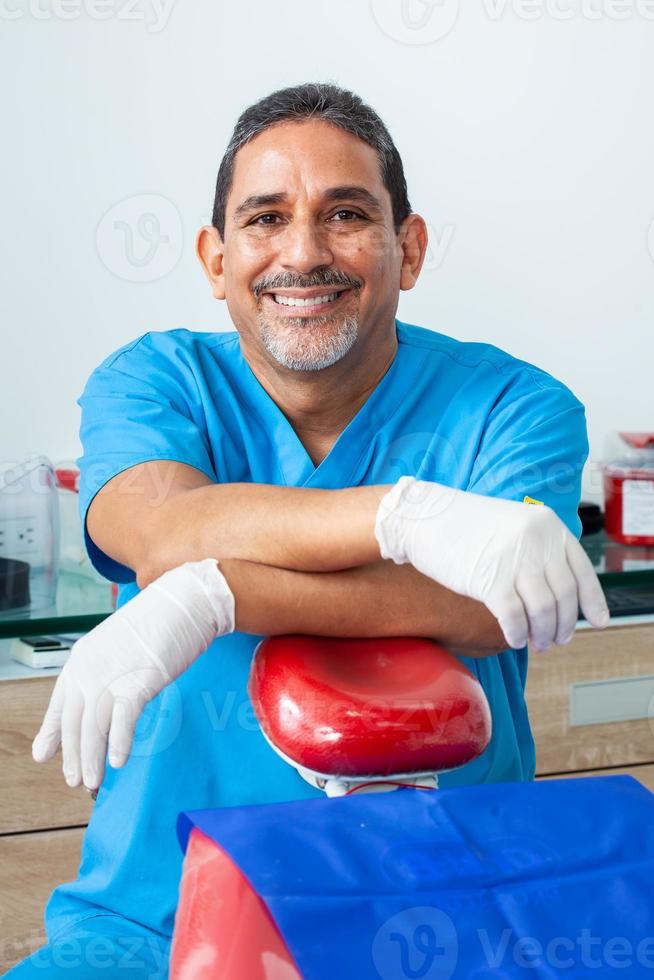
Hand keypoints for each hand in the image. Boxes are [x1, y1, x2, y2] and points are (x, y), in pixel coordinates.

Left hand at [31, 558, 234, 790]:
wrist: (182, 602)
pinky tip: (118, 762)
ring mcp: (111, 676)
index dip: (53, 733)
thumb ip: (105, 672)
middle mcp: (88, 669)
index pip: (60, 704)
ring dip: (91, 759)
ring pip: (94, 728)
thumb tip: (100, 701)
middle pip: (75, 723)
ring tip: (92, 782)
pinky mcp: (138, 682)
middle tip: (75, 780)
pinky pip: (122, 721)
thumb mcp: (119, 647)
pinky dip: (118, 743)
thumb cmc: (157, 624)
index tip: (45, 755)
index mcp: (81, 658)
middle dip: (73, 755)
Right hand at [374, 476, 608, 650]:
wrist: (423, 517)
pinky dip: (518, 633)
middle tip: (557, 639)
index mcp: (547, 524)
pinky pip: (515, 618)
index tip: (598, 622)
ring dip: (543, 633)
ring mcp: (514, 560)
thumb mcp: (512, 525)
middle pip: (564, 595)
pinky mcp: (490, 580)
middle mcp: (537, 540)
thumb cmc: (462, 525)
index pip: (581, 569)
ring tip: (537, 643)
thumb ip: (537, 550)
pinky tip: (515, 639)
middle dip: (564, 624)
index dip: (592, 600)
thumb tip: (558, 592)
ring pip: (543, 610)